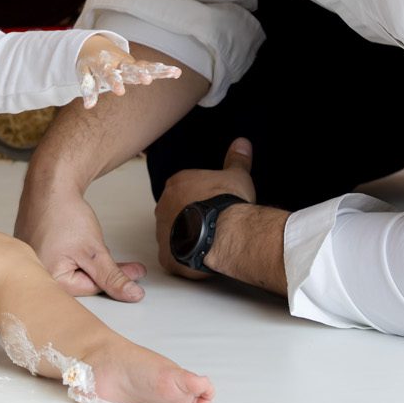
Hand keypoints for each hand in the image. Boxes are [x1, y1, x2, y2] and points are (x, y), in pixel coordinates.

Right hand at [14, 183, 147, 302]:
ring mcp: (33, 260)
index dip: (114, 278)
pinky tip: (78, 240)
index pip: (90, 287)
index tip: (135, 271)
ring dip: (90, 260)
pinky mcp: (34, 248)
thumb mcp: (96, 252)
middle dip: (104, 269)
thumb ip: (113, 278)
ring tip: (94, 243)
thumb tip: (133, 295)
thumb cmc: (65, 214)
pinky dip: (74, 252)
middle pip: (80, 279)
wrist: (49, 184)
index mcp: (49, 278)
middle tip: (131, 266)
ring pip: (73, 268)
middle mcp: (37, 272)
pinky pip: (60, 258)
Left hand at [76, 37, 181, 109]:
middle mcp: (119, 63)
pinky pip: (150, 66)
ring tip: (173, 72)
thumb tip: (88, 106)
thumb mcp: (84, 74)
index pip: (110, 75)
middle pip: (131, 69)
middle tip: (147, 80)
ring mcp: (130, 63)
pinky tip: (177, 72)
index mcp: (104, 65)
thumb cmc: (89, 63)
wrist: (95, 45)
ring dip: (158, 70)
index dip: (115, 83)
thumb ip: (88, 89)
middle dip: (139, 74)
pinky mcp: (137, 64)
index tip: (120, 92)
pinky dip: (162, 69)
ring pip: (145, 66)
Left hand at [155, 139, 256, 280]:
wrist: (225, 231)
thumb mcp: (237, 176)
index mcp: (176, 184)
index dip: (201, 198)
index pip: (184, 190)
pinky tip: (201, 258)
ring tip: (209, 242)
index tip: (214, 205)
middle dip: (190, 217)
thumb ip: (236, 159)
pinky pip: (173, 257)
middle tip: (212, 224)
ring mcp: (161, 232)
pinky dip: (184, 259)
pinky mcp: (166, 255)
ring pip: (172, 235)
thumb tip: (242, 143)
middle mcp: (162, 207)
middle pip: (175, 211)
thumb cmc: (229, 202)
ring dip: (186, 238)